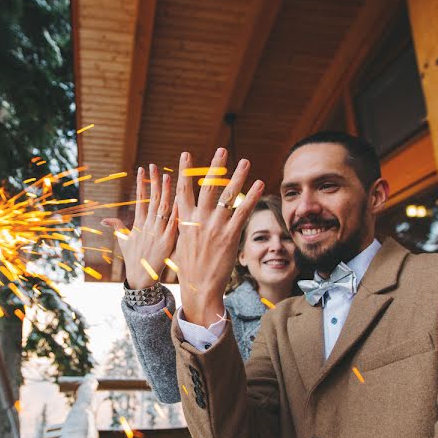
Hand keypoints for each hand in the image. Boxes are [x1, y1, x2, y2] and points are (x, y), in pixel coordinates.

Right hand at [102, 164, 177, 289]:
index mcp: (138, 224)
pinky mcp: (168, 242)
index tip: (142, 169)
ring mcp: (158, 233)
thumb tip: (104, 219)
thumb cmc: (133, 259)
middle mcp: (148, 226)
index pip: (140, 199)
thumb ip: (117, 227)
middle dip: (154, 182)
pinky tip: (182, 199)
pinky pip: (175, 224)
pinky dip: (178, 211)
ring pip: (164, 208)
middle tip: (155, 166)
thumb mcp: (123, 242)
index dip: (141, 184)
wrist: (142, 278)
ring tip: (169, 176)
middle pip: (152, 200)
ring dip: (167, 192)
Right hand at [173, 148, 263, 326]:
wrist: (199, 287)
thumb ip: (180, 224)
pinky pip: (243, 212)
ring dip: (238, 176)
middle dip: (216, 167)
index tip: (186, 155)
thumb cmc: (188, 268)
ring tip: (245, 162)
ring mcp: (215, 227)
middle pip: (208, 187)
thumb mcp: (178, 242)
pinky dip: (252, 196)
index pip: (183, 190)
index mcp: (184, 221)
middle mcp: (200, 220)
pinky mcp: (231, 236)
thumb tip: (177, 212)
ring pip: (228, 196)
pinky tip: (260, 184)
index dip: (185, 171)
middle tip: (222, 150)